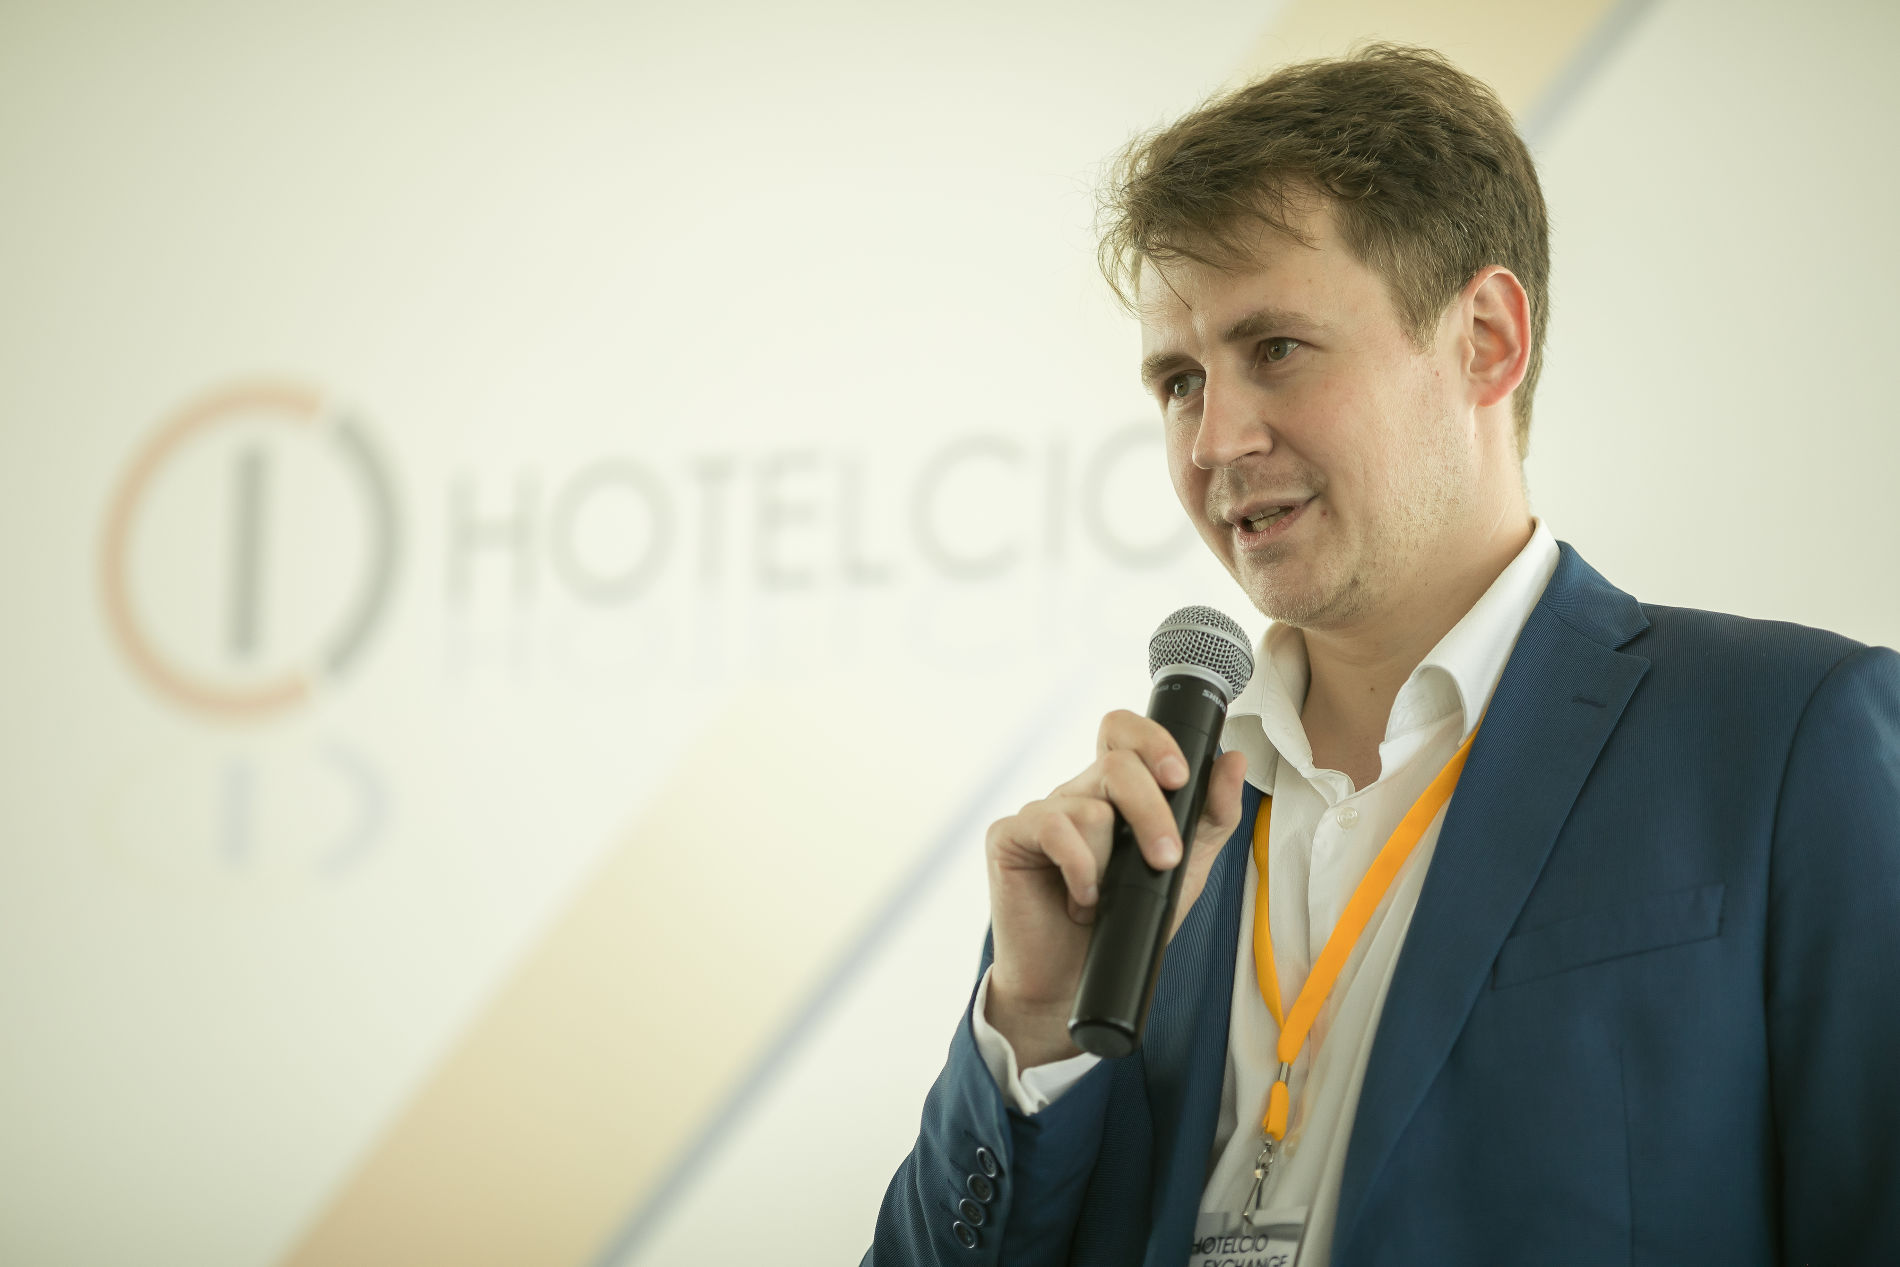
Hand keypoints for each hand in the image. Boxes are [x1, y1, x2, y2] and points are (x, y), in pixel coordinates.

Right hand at [982, 709, 1247, 1065]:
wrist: (1073, 982)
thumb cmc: (1125, 922)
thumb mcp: (1185, 871)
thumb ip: (1210, 817)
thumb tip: (1233, 761)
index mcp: (1113, 792)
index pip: (1124, 732)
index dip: (1152, 739)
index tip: (1179, 777)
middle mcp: (1076, 794)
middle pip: (1117, 765)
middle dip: (1152, 813)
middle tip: (1165, 858)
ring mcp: (1040, 813)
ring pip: (1091, 808)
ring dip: (1111, 861)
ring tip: (1106, 896)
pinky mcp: (1009, 836)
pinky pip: (1053, 829)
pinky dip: (1079, 869)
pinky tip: (1081, 898)